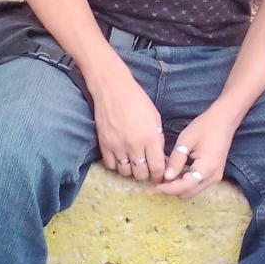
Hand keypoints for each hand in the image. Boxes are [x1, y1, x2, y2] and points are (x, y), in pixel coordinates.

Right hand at [91, 67, 164, 183]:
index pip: (157, 168)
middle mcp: (134, 145)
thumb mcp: (155, 118)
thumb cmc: (137, 100)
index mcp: (150, 137)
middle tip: (145, 167)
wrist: (112, 89)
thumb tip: (160, 158)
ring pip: (125, 172)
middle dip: (145, 173)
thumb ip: (158, 139)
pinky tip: (120, 157)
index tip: (158, 173)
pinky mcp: (104, 144)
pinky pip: (111, 165)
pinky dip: (116, 164)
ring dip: (130, 169)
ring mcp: (117, 146)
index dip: (159, 174)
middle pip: (141, 174)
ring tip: (133, 162)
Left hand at [155, 107, 235, 199]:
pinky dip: (185, 180)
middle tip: (159, 176)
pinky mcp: (214, 174)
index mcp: (206, 168)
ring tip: (168, 169)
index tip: (154, 188)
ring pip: (192, 190)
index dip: (168, 189)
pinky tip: (177, 168)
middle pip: (188, 192)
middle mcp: (213, 177)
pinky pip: (197, 184)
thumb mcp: (186, 140)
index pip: (184, 186)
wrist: (224, 120)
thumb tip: (166, 177)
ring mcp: (215, 177)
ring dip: (178, 185)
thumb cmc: (205, 127)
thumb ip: (176, 160)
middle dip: (172, 188)